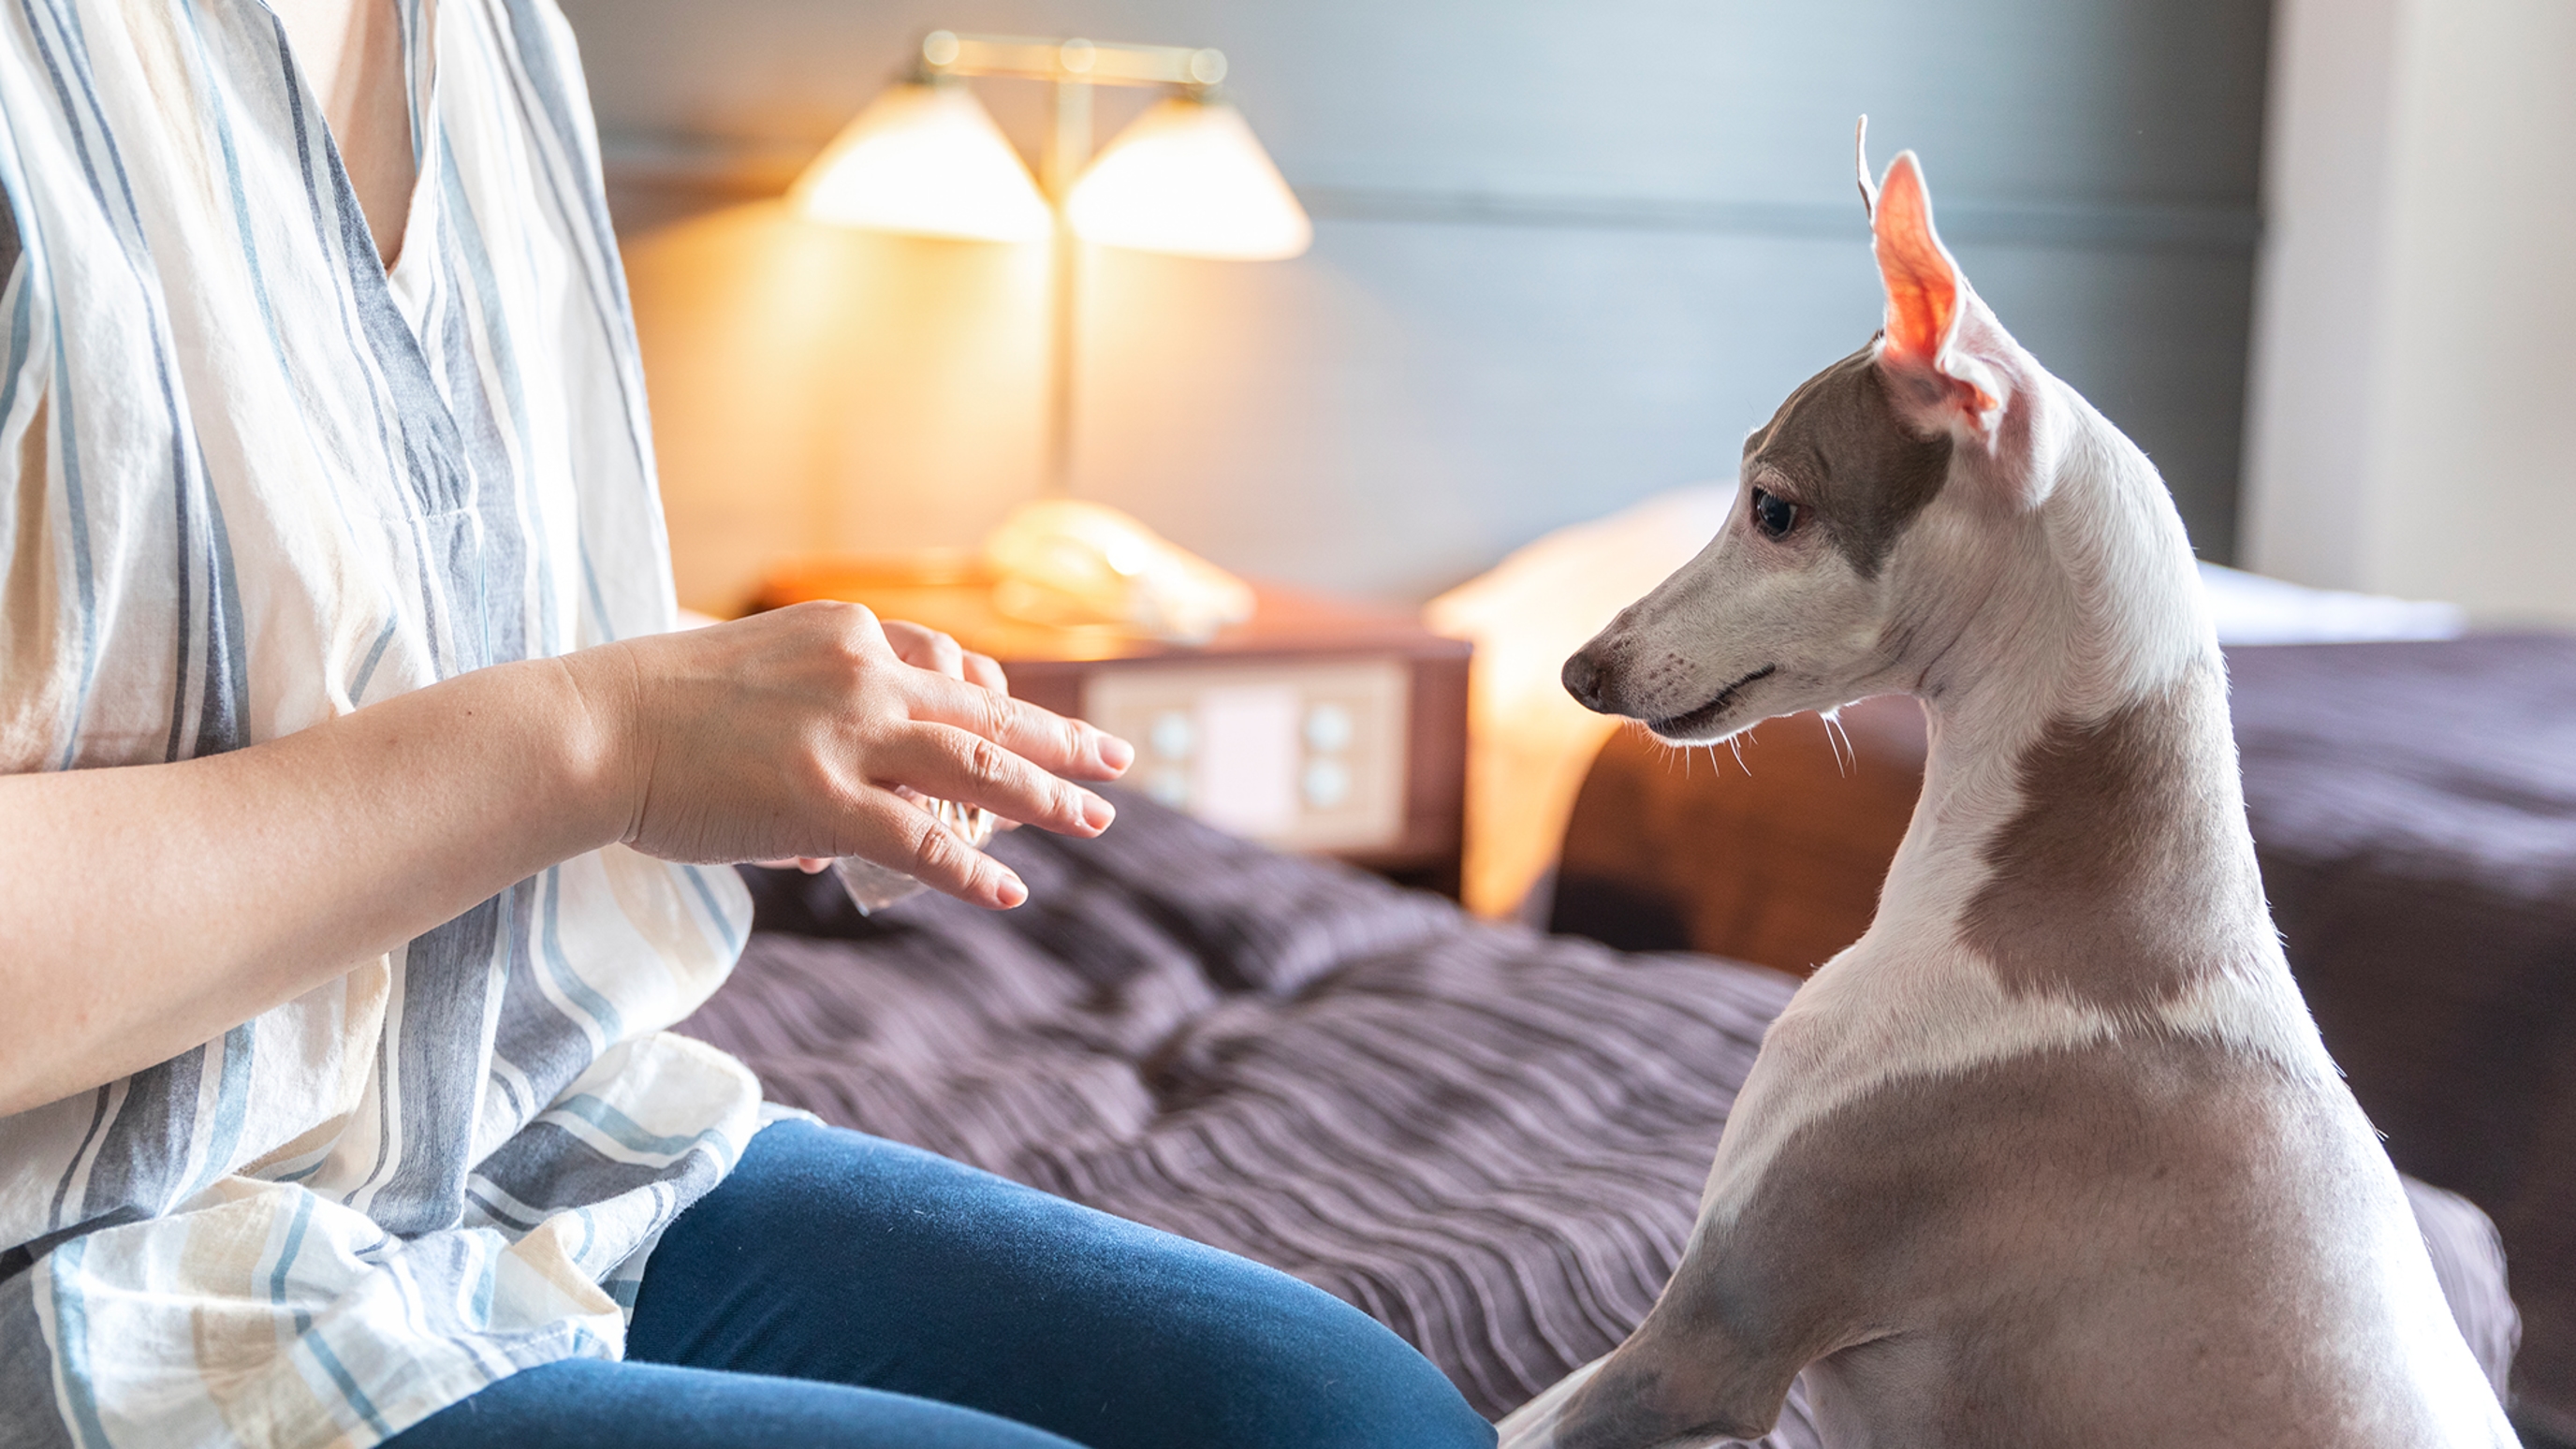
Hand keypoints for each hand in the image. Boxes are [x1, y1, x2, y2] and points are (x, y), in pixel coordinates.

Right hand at [570, 602, 1132, 907]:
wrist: (588, 727)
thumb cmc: (644, 712)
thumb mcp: (742, 688)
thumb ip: (796, 742)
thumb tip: (818, 845)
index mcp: (843, 633)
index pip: (946, 665)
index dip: (996, 704)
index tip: (1025, 724)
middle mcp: (862, 672)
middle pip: (985, 709)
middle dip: (1057, 740)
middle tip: (1114, 761)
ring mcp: (848, 736)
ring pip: (976, 767)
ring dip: (1045, 796)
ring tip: (1095, 821)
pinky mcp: (825, 801)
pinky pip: (922, 841)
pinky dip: (971, 869)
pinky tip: (1010, 893)